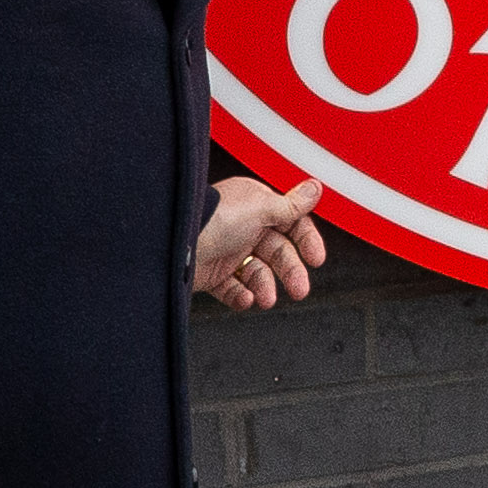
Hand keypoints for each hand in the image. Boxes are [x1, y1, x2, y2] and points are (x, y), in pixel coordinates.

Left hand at [195, 175, 328, 309]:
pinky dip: (242, 296)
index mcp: (256, 205)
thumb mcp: (260, 207)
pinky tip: (246, 298)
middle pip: (278, 252)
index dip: (306, 240)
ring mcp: (228, 250)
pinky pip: (234, 289)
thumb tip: (315, 188)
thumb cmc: (210, 219)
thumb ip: (291, 204)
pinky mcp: (213, 273)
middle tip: (299, 289)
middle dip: (290, 272)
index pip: (291, 222)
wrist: (171, 246)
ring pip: (258, 273)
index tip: (315, 258)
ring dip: (266, 288)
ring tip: (265, 298)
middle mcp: (243, 226)